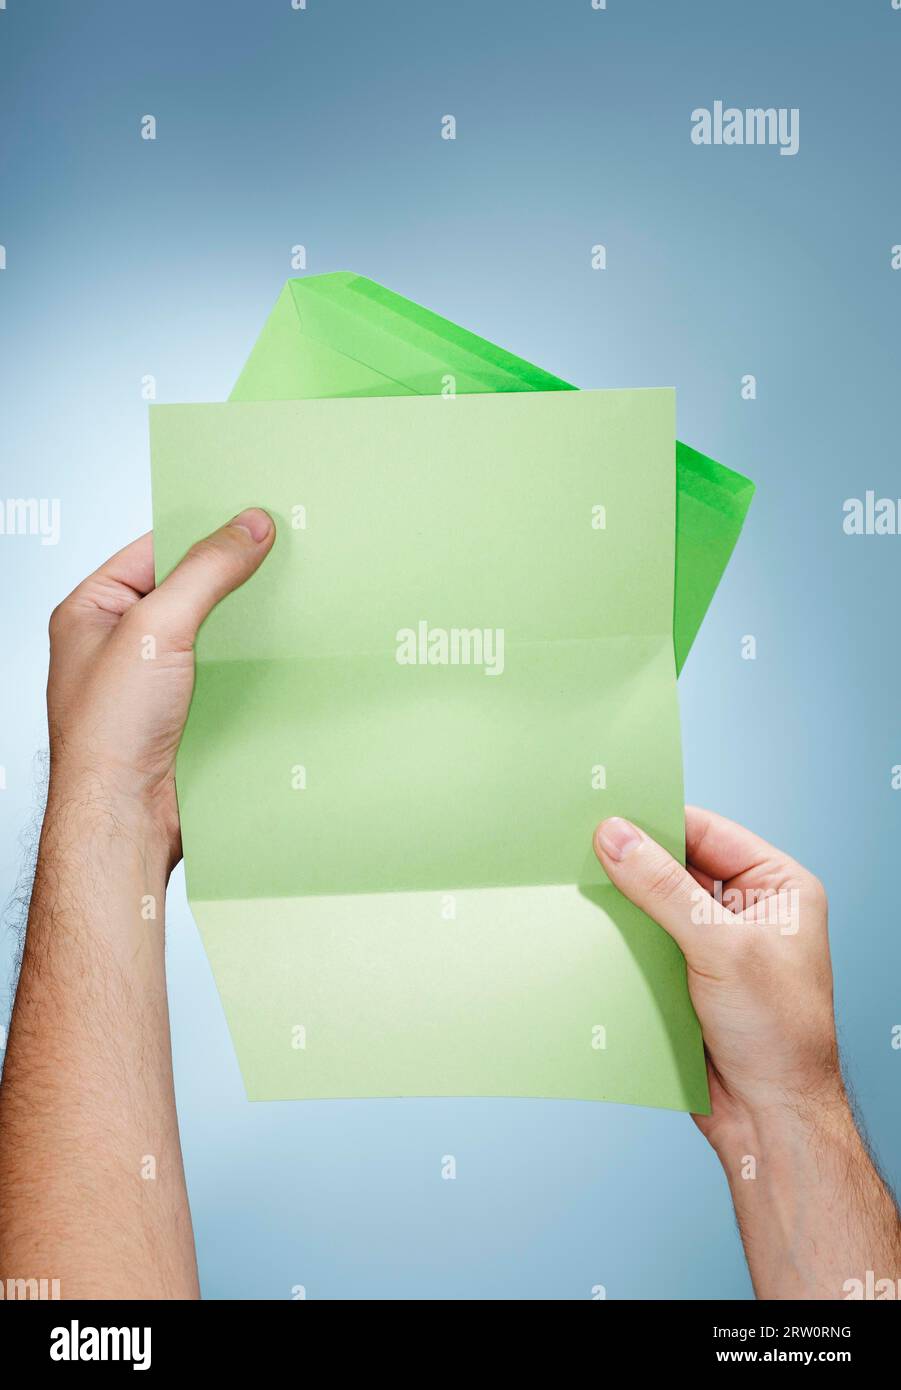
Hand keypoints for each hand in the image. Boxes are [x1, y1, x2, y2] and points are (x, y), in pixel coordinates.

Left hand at [46, 510, 274, 870]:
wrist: (125, 818)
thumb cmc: (109, 731)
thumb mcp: (156, 628)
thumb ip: (205, 572)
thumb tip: (249, 525)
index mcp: (92, 610)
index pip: (154, 550)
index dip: (203, 531)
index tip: (253, 514)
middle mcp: (120, 642)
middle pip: (188, 590)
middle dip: (233, 577)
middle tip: (284, 550)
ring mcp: (153, 681)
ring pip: (212, 634)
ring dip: (248, 624)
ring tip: (295, 596)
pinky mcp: (184, 714)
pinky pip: (226, 674)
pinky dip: (253, 665)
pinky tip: (284, 652)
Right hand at [593, 808, 840, 1146]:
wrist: (769, 1119)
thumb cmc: (780, 1036)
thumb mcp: (721, 948)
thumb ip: (664, 889)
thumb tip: (617, 838)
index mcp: (778, 887)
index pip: (708, 833)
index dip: (659, 821)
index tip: (608, 811)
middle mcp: (748, 909)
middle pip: (677, 865)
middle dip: (634, 860)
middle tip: (581, 845)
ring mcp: (715, 944)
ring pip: (655, 904)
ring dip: (622, 901)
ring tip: (576, 883)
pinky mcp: (686, 976)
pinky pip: (644, 942)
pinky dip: (619, 937)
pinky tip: (589, 928)